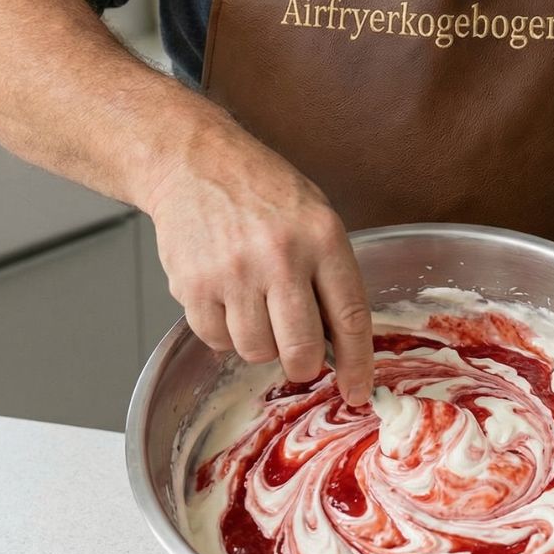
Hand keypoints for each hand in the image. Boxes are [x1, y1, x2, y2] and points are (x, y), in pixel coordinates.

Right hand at [142, 120, 373, 405]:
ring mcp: (234, 273)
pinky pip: (217, 340)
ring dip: (261, 343)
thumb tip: (341, 344)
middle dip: (304, 364)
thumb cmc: (261, 191)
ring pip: (257, 351)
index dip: (358, 365)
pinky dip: (224, 332)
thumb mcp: (316, 217)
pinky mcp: (194, 286)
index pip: (350, 318)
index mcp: (322, 238)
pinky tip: (228, 299)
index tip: (359, 392)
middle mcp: (280, 257)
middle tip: (300, 355)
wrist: (195, 162)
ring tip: (257, 307)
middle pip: (302, 350)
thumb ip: (331, 275)